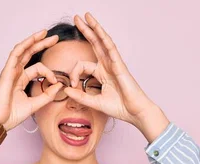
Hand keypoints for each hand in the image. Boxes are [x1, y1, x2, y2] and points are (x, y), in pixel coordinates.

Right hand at [0, 29, 64, 130]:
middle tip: (55, 38)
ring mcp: (10, 71)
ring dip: (34, 40)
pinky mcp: (7, 72)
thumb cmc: (12, 115)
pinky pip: (15, 54)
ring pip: (23, 50)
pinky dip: (24, 46)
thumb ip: (47, 96)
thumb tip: (60, 86)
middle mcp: (15, 73)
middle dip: (42, 44)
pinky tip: (33, 39)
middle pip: (30, 54)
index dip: (49, 73)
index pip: (38, 68)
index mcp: (21, 80)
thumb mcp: (35, 104)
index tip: (56, 81)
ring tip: (45, 33)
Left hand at [63, 12, 158, 129]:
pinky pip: (111, 49)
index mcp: (101, 73)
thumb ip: (80, 96)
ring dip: (95, 28)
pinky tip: (99, 29)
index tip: (71, 85)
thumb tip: (66, 90)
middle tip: (77, 17)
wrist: (134, 112)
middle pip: (95, 43)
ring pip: (103, 41)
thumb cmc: (119, 107)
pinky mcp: (120, 65)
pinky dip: (104, 39)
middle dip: (86, 30)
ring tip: (87, 16)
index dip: (73, 73)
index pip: (82, 65)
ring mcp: (114, 64)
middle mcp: (107, 65)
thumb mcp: (94, 102)